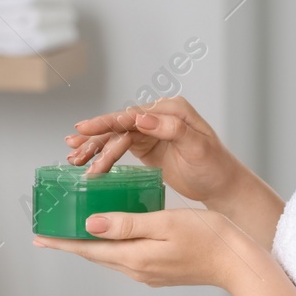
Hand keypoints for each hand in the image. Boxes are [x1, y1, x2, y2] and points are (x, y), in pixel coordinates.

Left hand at [32, 208, 260, 291]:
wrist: (238, 263)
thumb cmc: (208, 237)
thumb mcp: (165, 222)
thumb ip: (127, 224)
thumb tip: (90, 224)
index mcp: (135, 257)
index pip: (89, 250)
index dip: (62, 242)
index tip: (38, 237)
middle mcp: (138, 270)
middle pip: (96, 255)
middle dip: (71, 243)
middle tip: (48, 232)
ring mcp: (149, 273)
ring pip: (111, 257)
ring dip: (91, 245)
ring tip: (74, 232)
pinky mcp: (160, 271)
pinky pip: (127, 257)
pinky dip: (112, 246)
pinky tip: (112, 235)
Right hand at [64, 97, 247, 208]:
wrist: (222, 185)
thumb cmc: (215, 166)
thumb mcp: (197, 147)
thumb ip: (172, 129)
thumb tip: (142, 118)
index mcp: (171, 110)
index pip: (133, 115)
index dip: (107, 121)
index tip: (85, 128)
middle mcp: (158, 116)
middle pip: (119, 124)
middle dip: (95, 136)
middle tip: (72, 145)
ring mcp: (151, 131)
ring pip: (116, 137)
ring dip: (95, 147)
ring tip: (73, 159)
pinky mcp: (146, 147)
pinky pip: (120, 148)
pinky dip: (103, 154)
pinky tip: (88, 161)